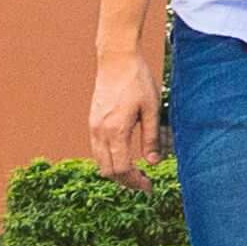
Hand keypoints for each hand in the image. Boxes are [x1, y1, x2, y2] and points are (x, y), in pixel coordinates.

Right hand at [88, 45, 164, 175]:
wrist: (116, 58)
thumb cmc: (137, 80)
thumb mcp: (152, 109)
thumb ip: (151, 137)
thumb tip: (154, 162)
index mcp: (116, 130)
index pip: (121, 169)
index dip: (135, 182)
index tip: (149, 187)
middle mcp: (100, 132)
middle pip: (108, 170)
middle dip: (125, 181)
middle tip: (144, 183)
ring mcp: (93, 126)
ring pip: (99, 161)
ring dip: (115, 171)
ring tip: (135, 173)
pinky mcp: (92, 121)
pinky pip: (97, 149)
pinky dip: (108, 158)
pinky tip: (124, 156)